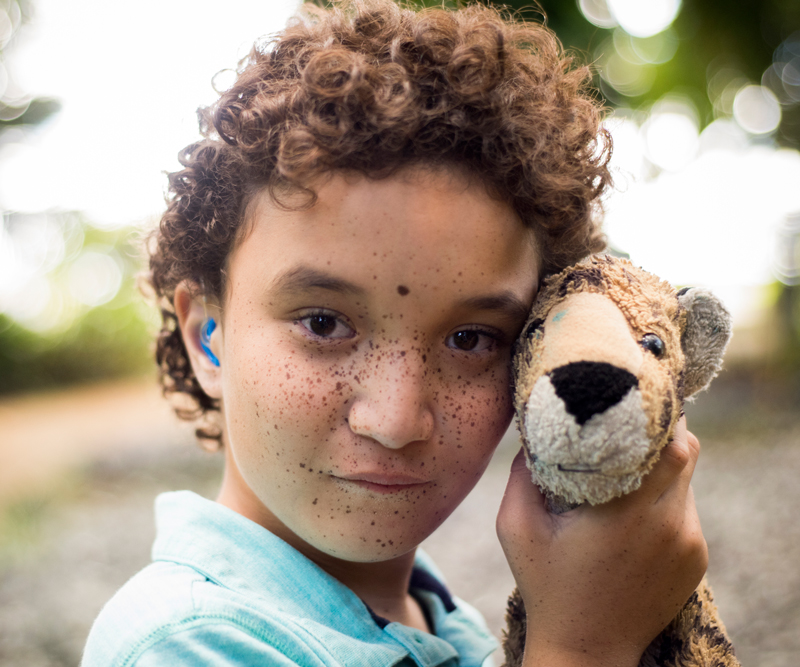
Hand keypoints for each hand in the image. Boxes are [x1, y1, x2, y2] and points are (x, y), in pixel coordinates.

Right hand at [496, 417, 706, 666]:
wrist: (586, 652)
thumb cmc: (546, 586)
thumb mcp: (515, 527)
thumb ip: (521, 474)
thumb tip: (532, 432)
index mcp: (629, 513)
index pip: (671, 445)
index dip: (659, 415)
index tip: (634, 395)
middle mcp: (670, 526)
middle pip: (687, 454)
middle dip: (664, 430)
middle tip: (632, 417)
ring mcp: (689, 545)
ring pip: (687, 481)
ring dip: (663, 465)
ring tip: (628, 462)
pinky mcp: (695, 561)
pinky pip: (685, 510)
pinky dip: (666, 497)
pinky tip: (634, 507)